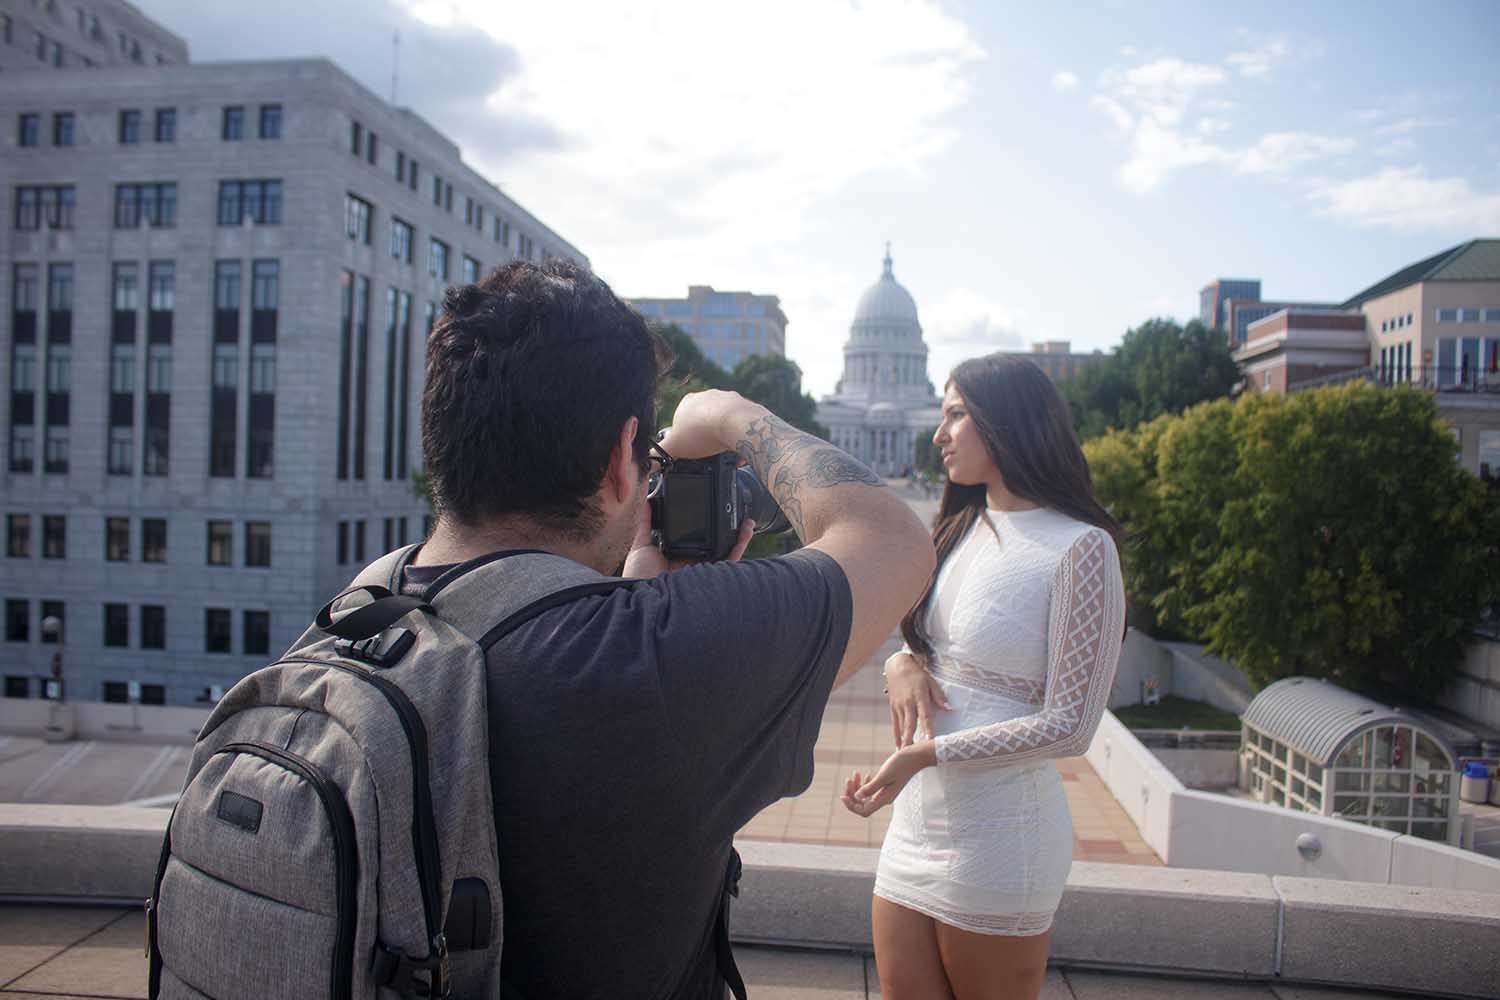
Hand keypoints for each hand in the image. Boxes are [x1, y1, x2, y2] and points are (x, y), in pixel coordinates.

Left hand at [622, 507, 755, 578]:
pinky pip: (730, 562)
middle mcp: (694, 565)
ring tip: (747, 520)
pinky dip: (740, 547)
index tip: (712, 511)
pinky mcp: (710, 578)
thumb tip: (646, 502)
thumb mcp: (641, 546)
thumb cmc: (638, 577)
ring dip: (739, 536)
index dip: (707, 527)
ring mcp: (703, 572)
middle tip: (734, 514)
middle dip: (728, 530)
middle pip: (716, 545)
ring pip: (726, 551)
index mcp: (680, 557)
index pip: (697, 539)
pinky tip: (745, 532)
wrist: (641, 597)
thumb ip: (645, 524)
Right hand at [657, 390, 765, 461]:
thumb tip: (649, 459)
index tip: (688, 448)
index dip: (684, 434)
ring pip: (724, 421)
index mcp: (689, 401)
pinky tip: (740, 453)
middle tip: (707, 453)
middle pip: (704, 419)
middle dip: (706, 435)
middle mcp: (709, 396)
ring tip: (724, 454)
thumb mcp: (674, 446)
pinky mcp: (747, 407)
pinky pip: (742, 426)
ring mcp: (730, 400)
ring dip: (724, 437)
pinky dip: (740, 439)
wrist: (737, 424)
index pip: (681, 417)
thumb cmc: (702, 432)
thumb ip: (661, 452)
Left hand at [840, 743, 934, 817]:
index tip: (843, 795)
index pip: (864, 811)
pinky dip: (865, 784)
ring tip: (855, 774)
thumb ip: (871, 787)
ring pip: (866, 797)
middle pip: (863, 805)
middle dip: (852, 794)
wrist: (916, 756)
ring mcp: (885, 793)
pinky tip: (865, 775)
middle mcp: (884, 799)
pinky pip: (871, 790)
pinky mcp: (886, 786)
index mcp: (884, 799)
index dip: (852, 806)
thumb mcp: (884, 775)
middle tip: (848, 779)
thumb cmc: (902, 764)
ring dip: (857, 787)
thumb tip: (856, 797)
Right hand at [885, 651, 950, 748]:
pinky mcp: (893, 707)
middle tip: (912, 753)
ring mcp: (899, 706)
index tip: (930, 739)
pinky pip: (895, 724)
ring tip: (906, 754)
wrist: (897, 667)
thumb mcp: (931, 682)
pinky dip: (896, 735)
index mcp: (919, 696)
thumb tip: (949, 709)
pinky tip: (898, 746)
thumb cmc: (918, 675)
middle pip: (910, 723)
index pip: (925, 714)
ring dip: (904, 740)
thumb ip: (939, 696)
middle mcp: (908, 702)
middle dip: (911, 739)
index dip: (927, 727)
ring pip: (902, 726)